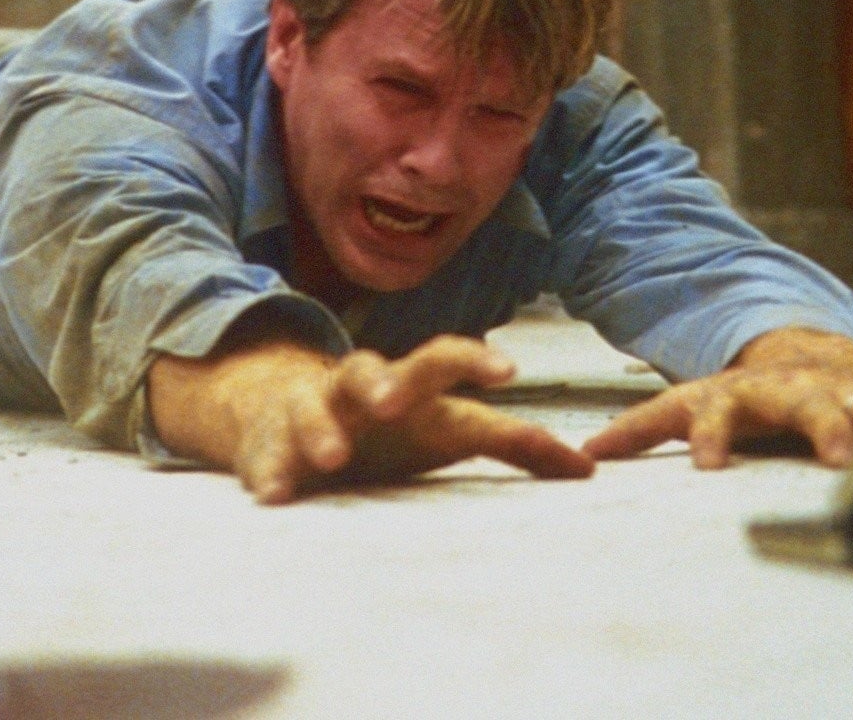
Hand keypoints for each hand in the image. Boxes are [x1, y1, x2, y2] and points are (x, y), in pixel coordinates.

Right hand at [149, 335, 593, 503]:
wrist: (288, 410)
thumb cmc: (392, 426)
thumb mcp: (449, 428)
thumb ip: (512, 443)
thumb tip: (588, 468)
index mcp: (407, 385)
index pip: (441, 358)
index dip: (473, 360)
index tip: (508, 370)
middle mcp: (356, 391)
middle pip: (365, 369)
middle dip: (380, 382)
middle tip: (393, 400)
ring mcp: (308, 414)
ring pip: (309, 407)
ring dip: (320, 428)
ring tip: (331, 456)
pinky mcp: (270, 447)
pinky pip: (265, 458)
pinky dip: (270, 473)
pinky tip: (274, 494)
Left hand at [581, 326, 852, 468]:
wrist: (801, 354)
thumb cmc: (740, 395)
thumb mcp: (689, 402)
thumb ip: (642, 428)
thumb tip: (585, 454)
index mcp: (737, 395)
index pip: (717, 413)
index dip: (712, 439)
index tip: (709, 468)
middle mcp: (792, 391)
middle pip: (806, 409)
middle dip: (824, 430)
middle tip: (840, 457)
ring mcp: (842, 392)